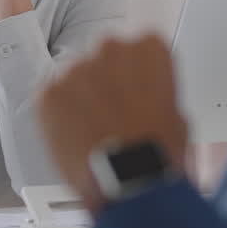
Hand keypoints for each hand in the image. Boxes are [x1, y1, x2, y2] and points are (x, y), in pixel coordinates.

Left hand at [38, 33, 188, 212]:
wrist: (127, 181)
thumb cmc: (156, 154)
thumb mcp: (177, 116)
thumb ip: (156, 93)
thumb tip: (145, 101)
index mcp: (148, 48)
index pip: (141, 47)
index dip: (138, 75)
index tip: (136, 90)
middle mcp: (110, 48)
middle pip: (105, 57)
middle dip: (107, 81)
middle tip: (114, 113)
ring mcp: (76, 68)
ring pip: (76, 77)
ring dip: (82, 97)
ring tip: (93, 130)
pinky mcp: (49, 91)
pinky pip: (52, 96)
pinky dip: (59, 114)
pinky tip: (75, 135)